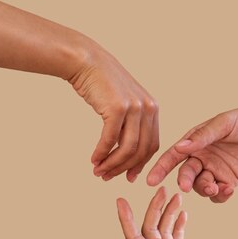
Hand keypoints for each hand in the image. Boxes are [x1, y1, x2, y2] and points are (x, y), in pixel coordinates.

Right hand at [69, 39, 158, 181]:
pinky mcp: (118, 108)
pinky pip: (110, 139)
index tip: (128, 177)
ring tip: (99, 172)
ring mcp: (135, 108)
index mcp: (152, 108)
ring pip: (127, 149)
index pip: (151, 145)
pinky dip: (102, 153)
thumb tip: (128, 151)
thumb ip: (130, 124)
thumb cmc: (101, 84)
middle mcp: (148, 108)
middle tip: (108, 177)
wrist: (86, 61)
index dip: (139, 164)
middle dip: (124, 168)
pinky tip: (94, 160)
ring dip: (112, 164)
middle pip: (141, 150)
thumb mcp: (123, 103)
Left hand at [116, 188, 217, 238]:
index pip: (134, 236)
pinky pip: (175, 237)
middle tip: (161, 188)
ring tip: (176, 195)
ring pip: (163, 230)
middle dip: (153, 207)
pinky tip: (183, 213)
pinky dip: (178, 223)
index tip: (120, 200)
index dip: (125, 219)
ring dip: (167, 212)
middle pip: (149, 228)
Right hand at [146, 105, 237, 201]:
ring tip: (216, 186)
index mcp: (196, 141)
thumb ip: (203, 136)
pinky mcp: (229, 181)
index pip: (173, 156)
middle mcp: (202, 157)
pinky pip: (218, 194)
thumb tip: (181, 147)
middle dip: (185, 181)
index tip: (150, 181)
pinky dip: (220, 195)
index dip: (160, 168)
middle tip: (187, 187)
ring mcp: (215, 170)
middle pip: (186, 174)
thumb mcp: (224, 123)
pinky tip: (229, 189)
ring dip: (204, 189)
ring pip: (200, 187)